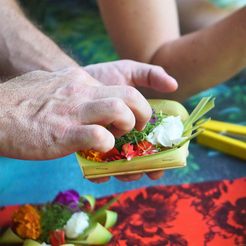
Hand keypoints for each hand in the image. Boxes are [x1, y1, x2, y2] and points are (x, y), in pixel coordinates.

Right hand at [0, 67, 154, 160]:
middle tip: (135, 131)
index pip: (121, 86)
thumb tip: (69, 89)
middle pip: (131, 96)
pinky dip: (106, 147)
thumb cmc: (12, 102)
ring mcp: (72, 112)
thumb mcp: (45, 80)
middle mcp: (80, 91)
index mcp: (78, 80)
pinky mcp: (62, 135)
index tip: (133, 120)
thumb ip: (63, 85)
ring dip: (127, 129)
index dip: (135, 105)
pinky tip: (97, 152)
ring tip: (118, 141)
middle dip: (142, 116)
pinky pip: (99, 138)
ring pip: (121, 111)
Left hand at [81, 61, 176, 182]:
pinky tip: (104, 174)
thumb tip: (173, 85)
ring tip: (129, 172)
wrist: (70, 79)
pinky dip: (101, 174)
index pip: (158, 142)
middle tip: (151, 171)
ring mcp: (108, 145)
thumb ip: (150, 75)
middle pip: (142, 158)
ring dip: (128, 173)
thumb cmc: (103, 76)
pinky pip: (96, 168)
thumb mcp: (127, 71)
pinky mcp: (89, 150)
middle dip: (149, 167)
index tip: (175, 158)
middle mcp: (126, 137)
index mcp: (139, 123)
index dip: (166, 153)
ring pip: (122, 165)